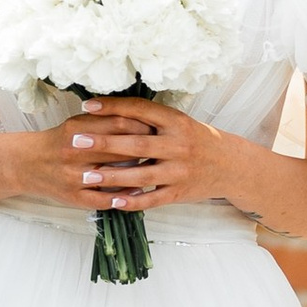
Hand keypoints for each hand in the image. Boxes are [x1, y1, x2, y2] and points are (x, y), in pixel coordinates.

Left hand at [48, 96, 231, 213]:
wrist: (229, 164)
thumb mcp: (178, 122)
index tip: (87, 106)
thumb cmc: (195, 139)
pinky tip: (112, 200)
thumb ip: (150, 118)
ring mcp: (179, 171)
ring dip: (111, 176)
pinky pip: (152, 198)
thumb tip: (111, 108)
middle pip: (136, 143)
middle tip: (77, 141)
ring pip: (140, 174)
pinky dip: (131, 200)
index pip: (140, 110)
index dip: (113, 107)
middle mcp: (178, 144)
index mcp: (176, 121)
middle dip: (104, 142)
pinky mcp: (179, 192)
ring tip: (86, 175)